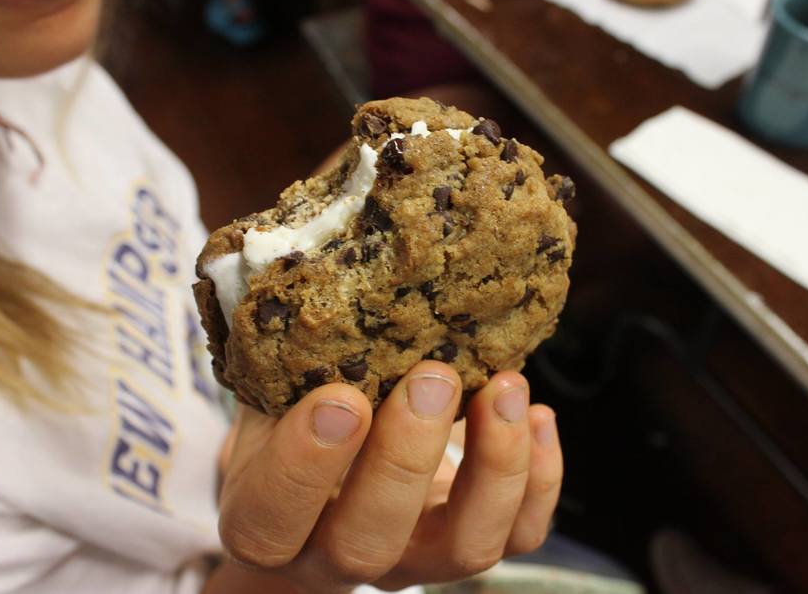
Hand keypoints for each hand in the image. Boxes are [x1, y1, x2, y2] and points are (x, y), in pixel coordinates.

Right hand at [213, 361, 562, 593]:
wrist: (332, 479)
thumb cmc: (294, 419)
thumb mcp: (268, 388)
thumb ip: (282, 351)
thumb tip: (317, 251)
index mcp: (266, 518)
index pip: (272, 518)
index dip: (305, 465)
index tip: (340, 395)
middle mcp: (337, 553)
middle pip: (369, 542)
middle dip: (406, 459)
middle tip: (433, 377)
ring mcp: (413, 557)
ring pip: (464, 548)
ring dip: (494, 465)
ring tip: (503, 386)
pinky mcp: (471, 543)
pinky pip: (521, 536)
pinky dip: (540, 478)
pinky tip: (537, 414)